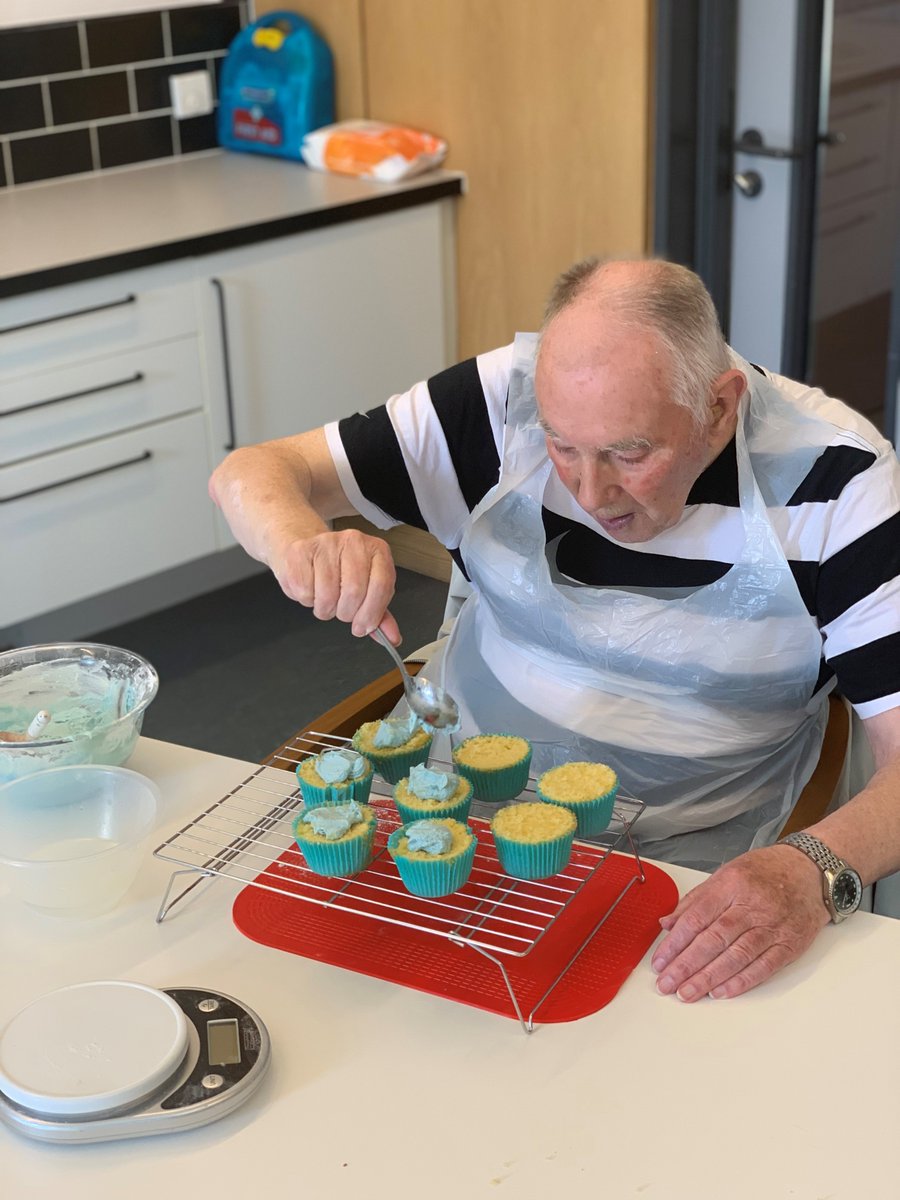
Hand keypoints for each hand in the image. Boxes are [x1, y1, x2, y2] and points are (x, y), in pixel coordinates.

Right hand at [271, 527, 399, 641]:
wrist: (308, 552)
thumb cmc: (340, 571)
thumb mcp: (367, 589)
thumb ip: (380, 614)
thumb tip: (392, 637)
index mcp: (377, 550)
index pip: (382, 585)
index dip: (372, 613)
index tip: (363, 627)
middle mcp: (354, 542)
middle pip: (354, 591)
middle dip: (347, 613)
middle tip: (342, 611)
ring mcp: (326, 543)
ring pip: (327, 595)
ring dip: (325, 609)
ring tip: (326, 599)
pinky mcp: (300, 551)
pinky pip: (305, 592)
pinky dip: (307, 600)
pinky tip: (311, 588)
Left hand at [651, 844, 829, 1000]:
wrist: (810, 871)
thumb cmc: (766, 872)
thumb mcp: (726, 874)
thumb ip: (696, 901)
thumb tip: (667, 924)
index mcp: (732, 884)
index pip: (697, 918)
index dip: (675, 943)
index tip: (659, 961)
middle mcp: (752, 905)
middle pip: (713, 940)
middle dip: (686, 965)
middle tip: (667, 983)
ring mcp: (773, 926)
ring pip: (736, 956)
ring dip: (708, 978)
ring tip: (687, 992)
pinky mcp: (791, 944)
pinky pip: (763, 967)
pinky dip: (740, 982)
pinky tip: (720, 992)